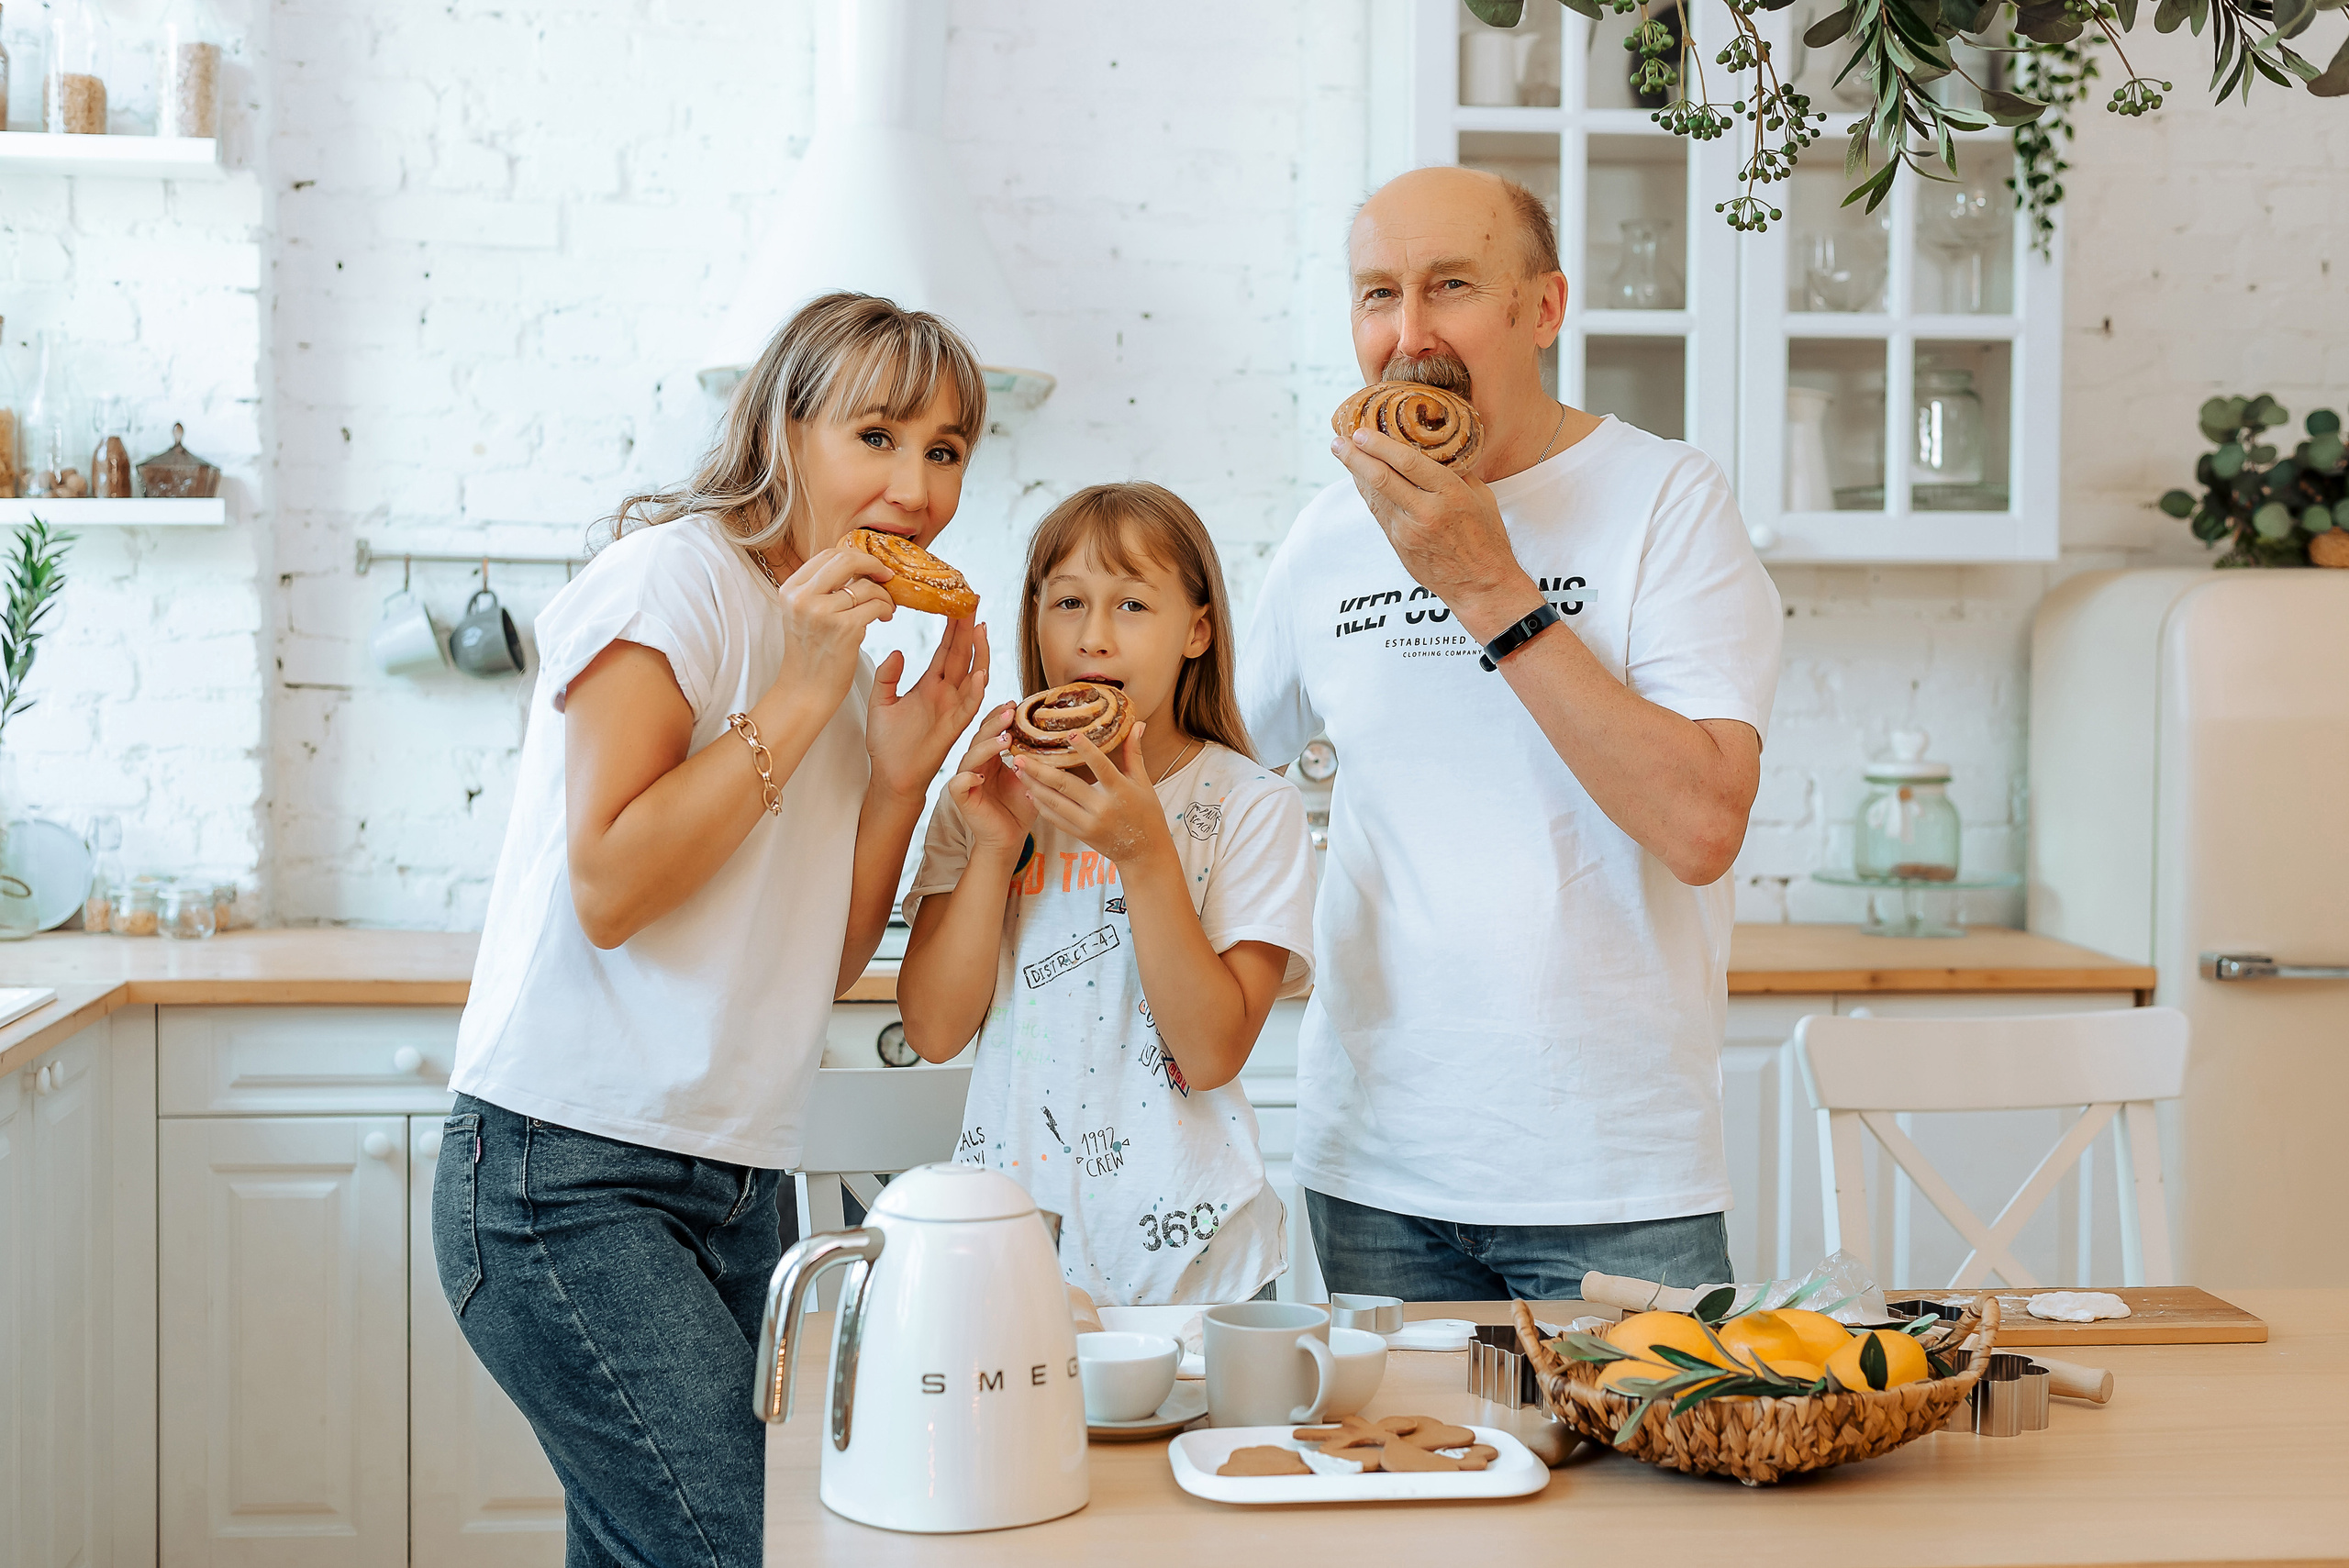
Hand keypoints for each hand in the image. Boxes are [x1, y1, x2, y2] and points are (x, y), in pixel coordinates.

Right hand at [768, 546, 897, 714]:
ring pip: (866, 585)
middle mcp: (802, 598)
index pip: (828, 554)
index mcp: (791, 590)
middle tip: (885, 576)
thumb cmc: (811, 653)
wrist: (805, 690)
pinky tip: (886, 617)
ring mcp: (822, 613)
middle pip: (846, 559)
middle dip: (872, 564)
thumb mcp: (803, 613)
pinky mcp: (844, 629)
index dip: (855, 556)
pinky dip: (886, 608)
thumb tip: (856, 565)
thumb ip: (821, 588)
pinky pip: (876, 605)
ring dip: (884, 594)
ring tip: (887, 606)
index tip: (870, 567)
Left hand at [867, 617, 990, 801]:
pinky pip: (970, 706)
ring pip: (973, 675)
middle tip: (973, 602)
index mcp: (929, 685)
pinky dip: (976, 690)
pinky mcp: (954, 728)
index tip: (957, 603)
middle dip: (968, 630)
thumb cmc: (886, 744)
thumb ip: (887, 677)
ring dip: (979, 653)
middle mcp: (946, 694)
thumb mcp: (880, 702)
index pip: (946, 650)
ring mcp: (953, 709)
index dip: (952, 628)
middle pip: (962, 655)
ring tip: (980, 628)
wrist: (890, 776)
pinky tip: (979, 673)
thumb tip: (897, 651)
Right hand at [943, 701, 1033, 851]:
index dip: (999, 716)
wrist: (1011, 838)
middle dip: (994, 723)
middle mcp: (977, 764)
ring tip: (1004, 740)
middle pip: (979, 737)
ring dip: (985, 746)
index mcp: (991, 757)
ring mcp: (967, 780)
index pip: (990, 730)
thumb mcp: (1032, 778)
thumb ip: (1034, 758)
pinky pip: (957, 784)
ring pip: (969, 756)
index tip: (1015, 705)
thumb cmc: (1020, 807)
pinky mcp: (962, 798)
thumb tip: (1050, 734)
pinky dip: (966, 778)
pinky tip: (980, 775)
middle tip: (1010, 713)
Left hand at [1006, 723, 1173, 868]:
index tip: (1070, 733)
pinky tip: (1030, 791)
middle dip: (1039, 770)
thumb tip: (1137, 723)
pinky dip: (1041, 805)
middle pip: (1065, 785)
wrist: (1144, 853)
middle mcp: (1102, 807)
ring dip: (1034, 785)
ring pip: (1055, 802)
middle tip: (1019, 755)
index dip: (1085, 750)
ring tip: (1018, 770)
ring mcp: (1089, 823)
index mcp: (1120, 791)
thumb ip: (1134, 753)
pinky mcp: (1080, 834)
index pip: (1100, 766)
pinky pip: (1055, 819)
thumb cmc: (1147, 814)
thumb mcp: (1144, 783)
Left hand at [1331, 426, 1541, 640]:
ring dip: (1355, 473)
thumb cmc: (1487, 540)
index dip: (1380, 445)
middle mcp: (1425, 512)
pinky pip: (1378, 512)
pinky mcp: (1398, 545)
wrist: (1480, 585)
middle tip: (1339, 440)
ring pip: (1374, 496)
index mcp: (1450, 494)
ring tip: (1342, 453)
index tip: (1362, 432)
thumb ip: (1457, 473)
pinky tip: (1360, 478)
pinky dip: (1367, 493)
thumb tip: (1437, 450)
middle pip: (1381, 478)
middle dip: (1355, 456)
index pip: (1407, 462)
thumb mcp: (1482, 497)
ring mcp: (1408, 531)